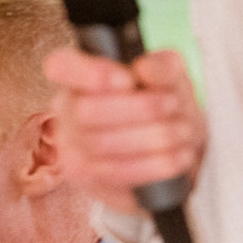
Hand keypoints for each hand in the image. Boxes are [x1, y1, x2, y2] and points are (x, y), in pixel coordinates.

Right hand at [43, 47, 206, 215]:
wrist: (173, 149)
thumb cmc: (163, 106)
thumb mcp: (172, 79)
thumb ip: (163, 66)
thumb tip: (145, 68)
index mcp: (79, 76)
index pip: (60, 66)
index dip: (88, 72)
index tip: (126, 80)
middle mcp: (67, 110)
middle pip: (85, 110)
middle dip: (138, 108)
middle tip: (171, 105)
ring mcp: (72, 146)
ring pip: (102, 143)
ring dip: (152, 136)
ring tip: (182, 131)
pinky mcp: (86, 177)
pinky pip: (116, 171)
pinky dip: (154, 163)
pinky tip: (178, 155)